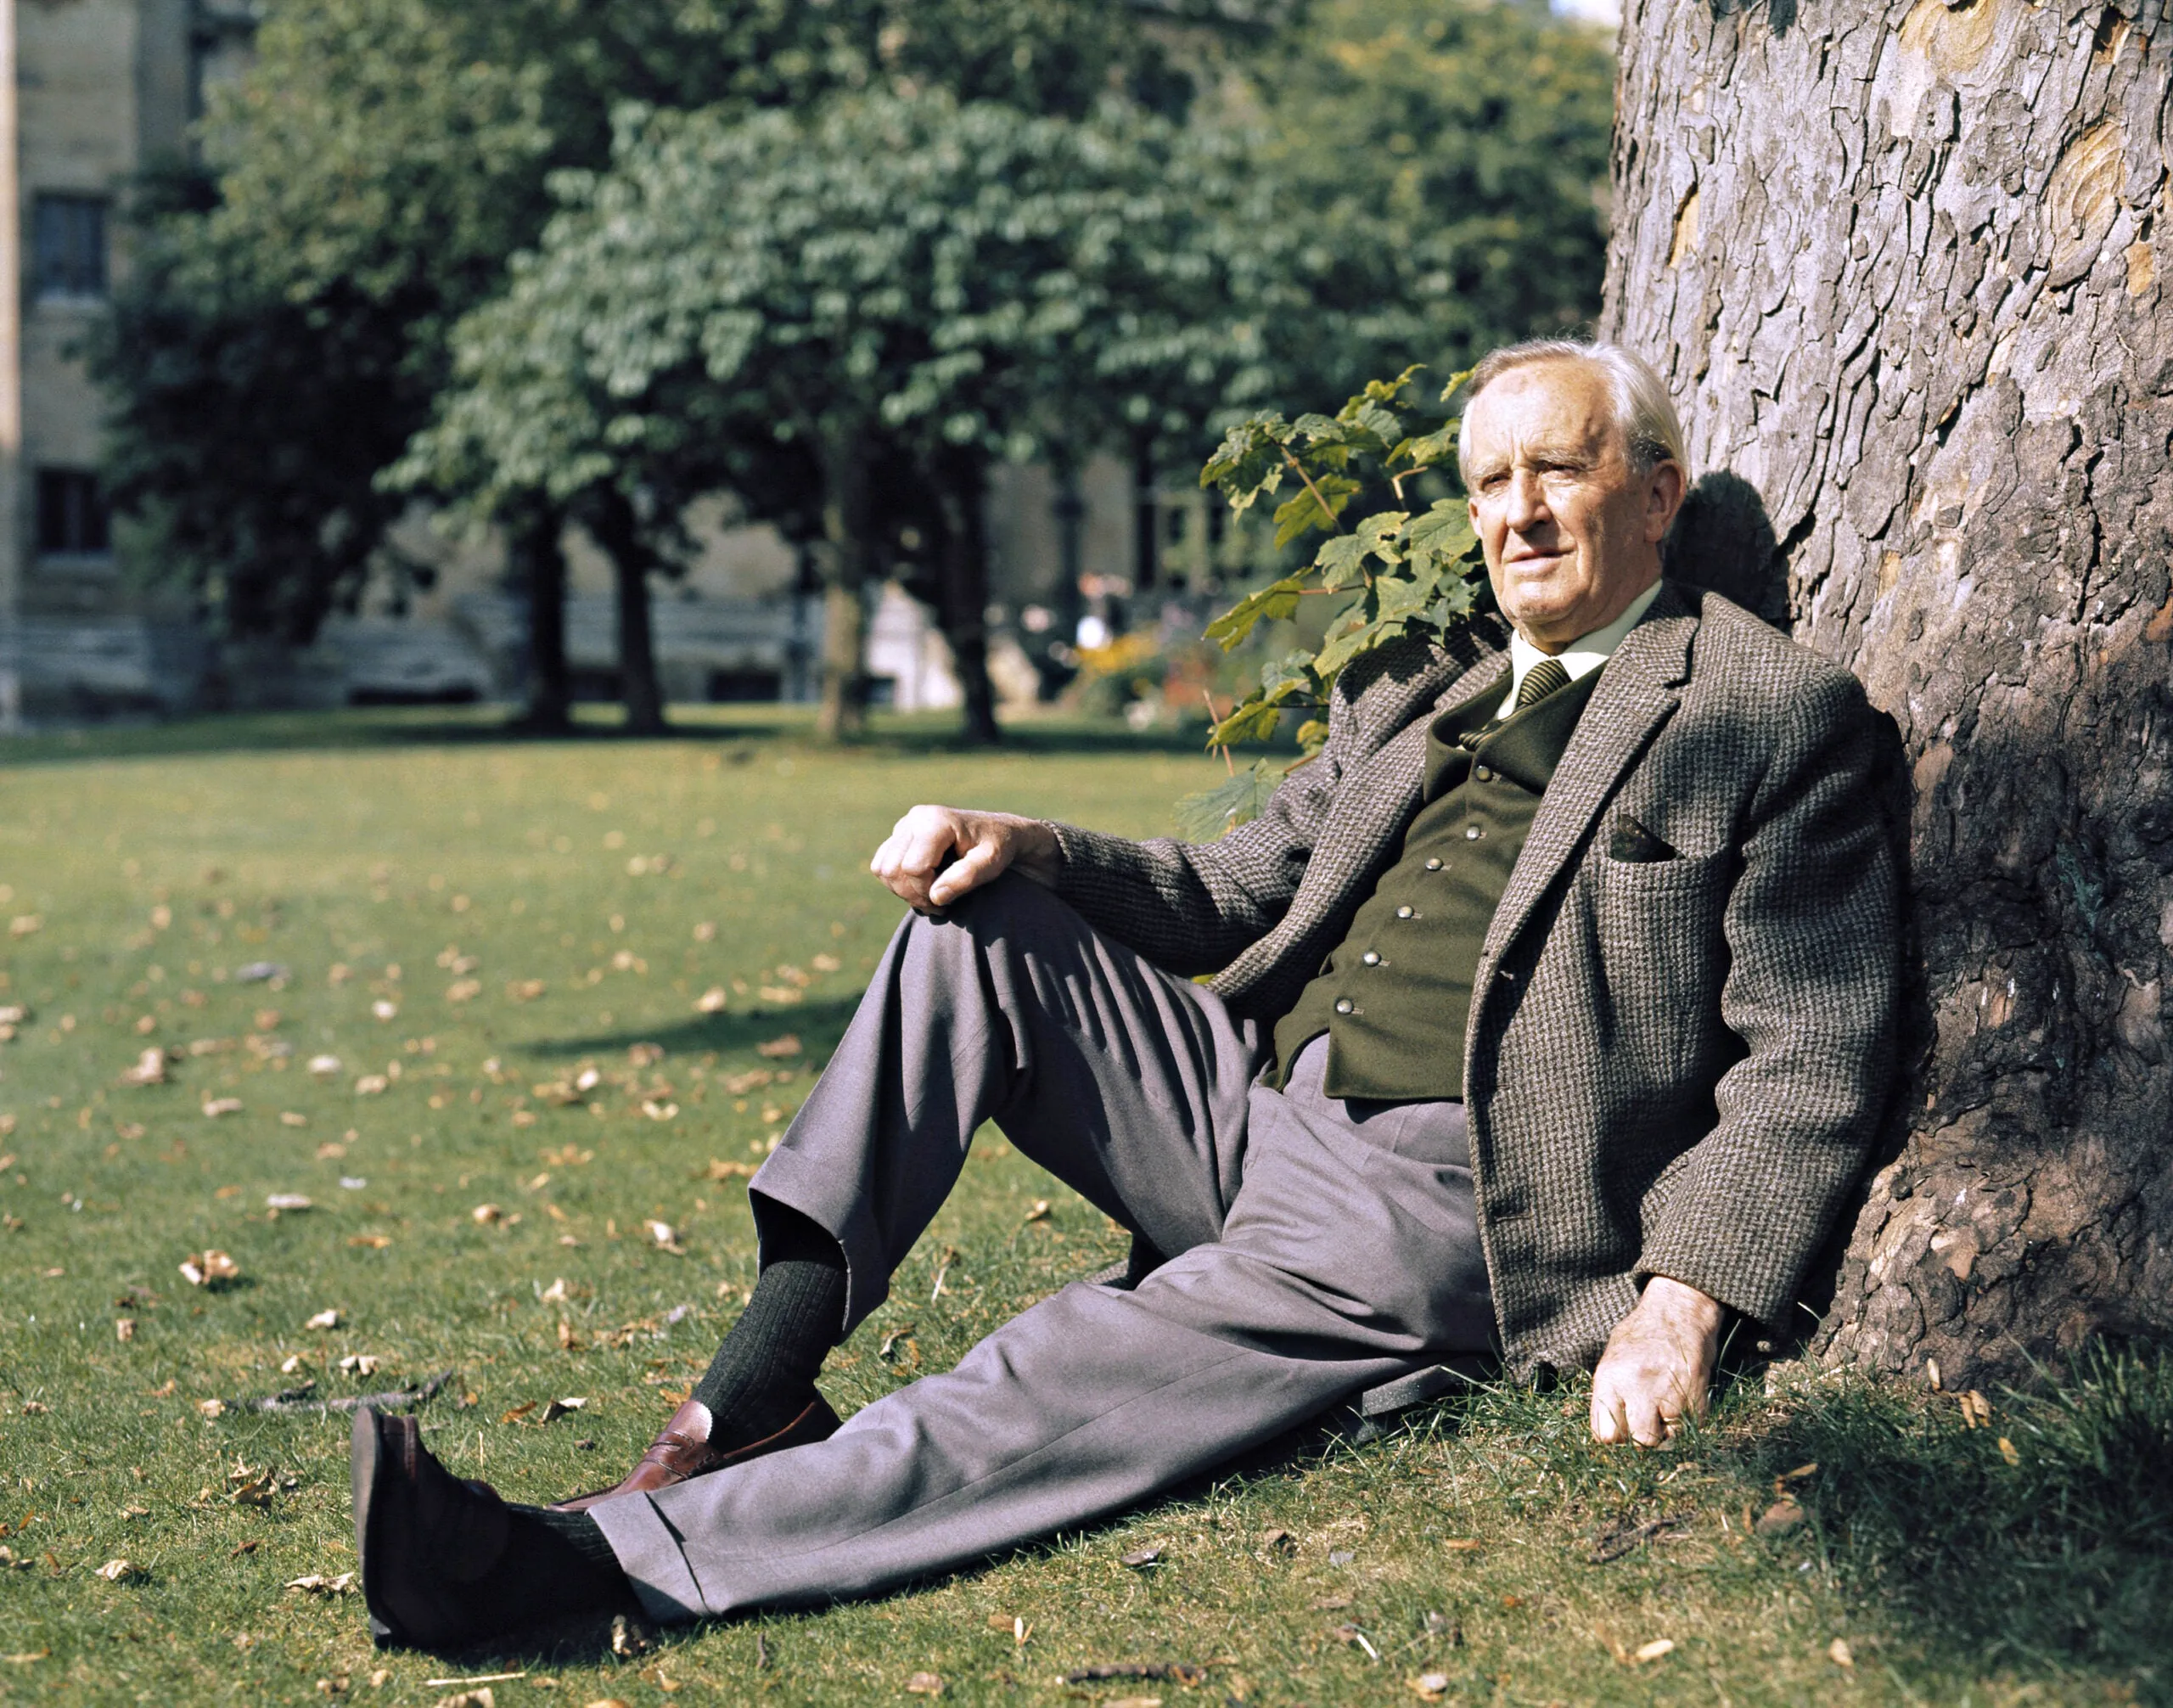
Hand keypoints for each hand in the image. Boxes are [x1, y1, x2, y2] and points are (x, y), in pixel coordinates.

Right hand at [869, 805, 1059, 910]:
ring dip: (901, 889)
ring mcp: (905, 824)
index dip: (925, 892)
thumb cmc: (997, 847)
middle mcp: (916, 818)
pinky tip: (922, 886)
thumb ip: (966, 878)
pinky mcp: (900, 833)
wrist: (998, 831)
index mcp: (936, 821)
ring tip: (929, 897)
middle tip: (937, 905)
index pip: (913, 867)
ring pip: (882, 867)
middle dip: (911, 894)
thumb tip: (935, 896)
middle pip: (892, 868)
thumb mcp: (991, 863)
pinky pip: (882, 863)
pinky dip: (896, 881)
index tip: (945, 904)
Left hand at [1589, 1275, 1723, 1446]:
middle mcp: (1639, 1386)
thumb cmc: (1640, 1336)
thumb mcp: (1611, 1359)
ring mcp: (1671, 1391)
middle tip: (1645, 1422)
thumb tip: (1606, 1434)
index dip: (1614, 1437)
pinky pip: (1690, 1428)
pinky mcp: (1698, 1395)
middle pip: (1640, 1442)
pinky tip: (1679, 1402)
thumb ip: (1606, 1396)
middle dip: (1642, 1439)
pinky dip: (1685, 1422)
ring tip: (1663, 1411)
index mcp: (1610, 1378)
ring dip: (1666, 1432)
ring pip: (1668, 1440)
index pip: (1604, 1434)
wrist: (1680, 1311)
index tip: (1621, 1429)